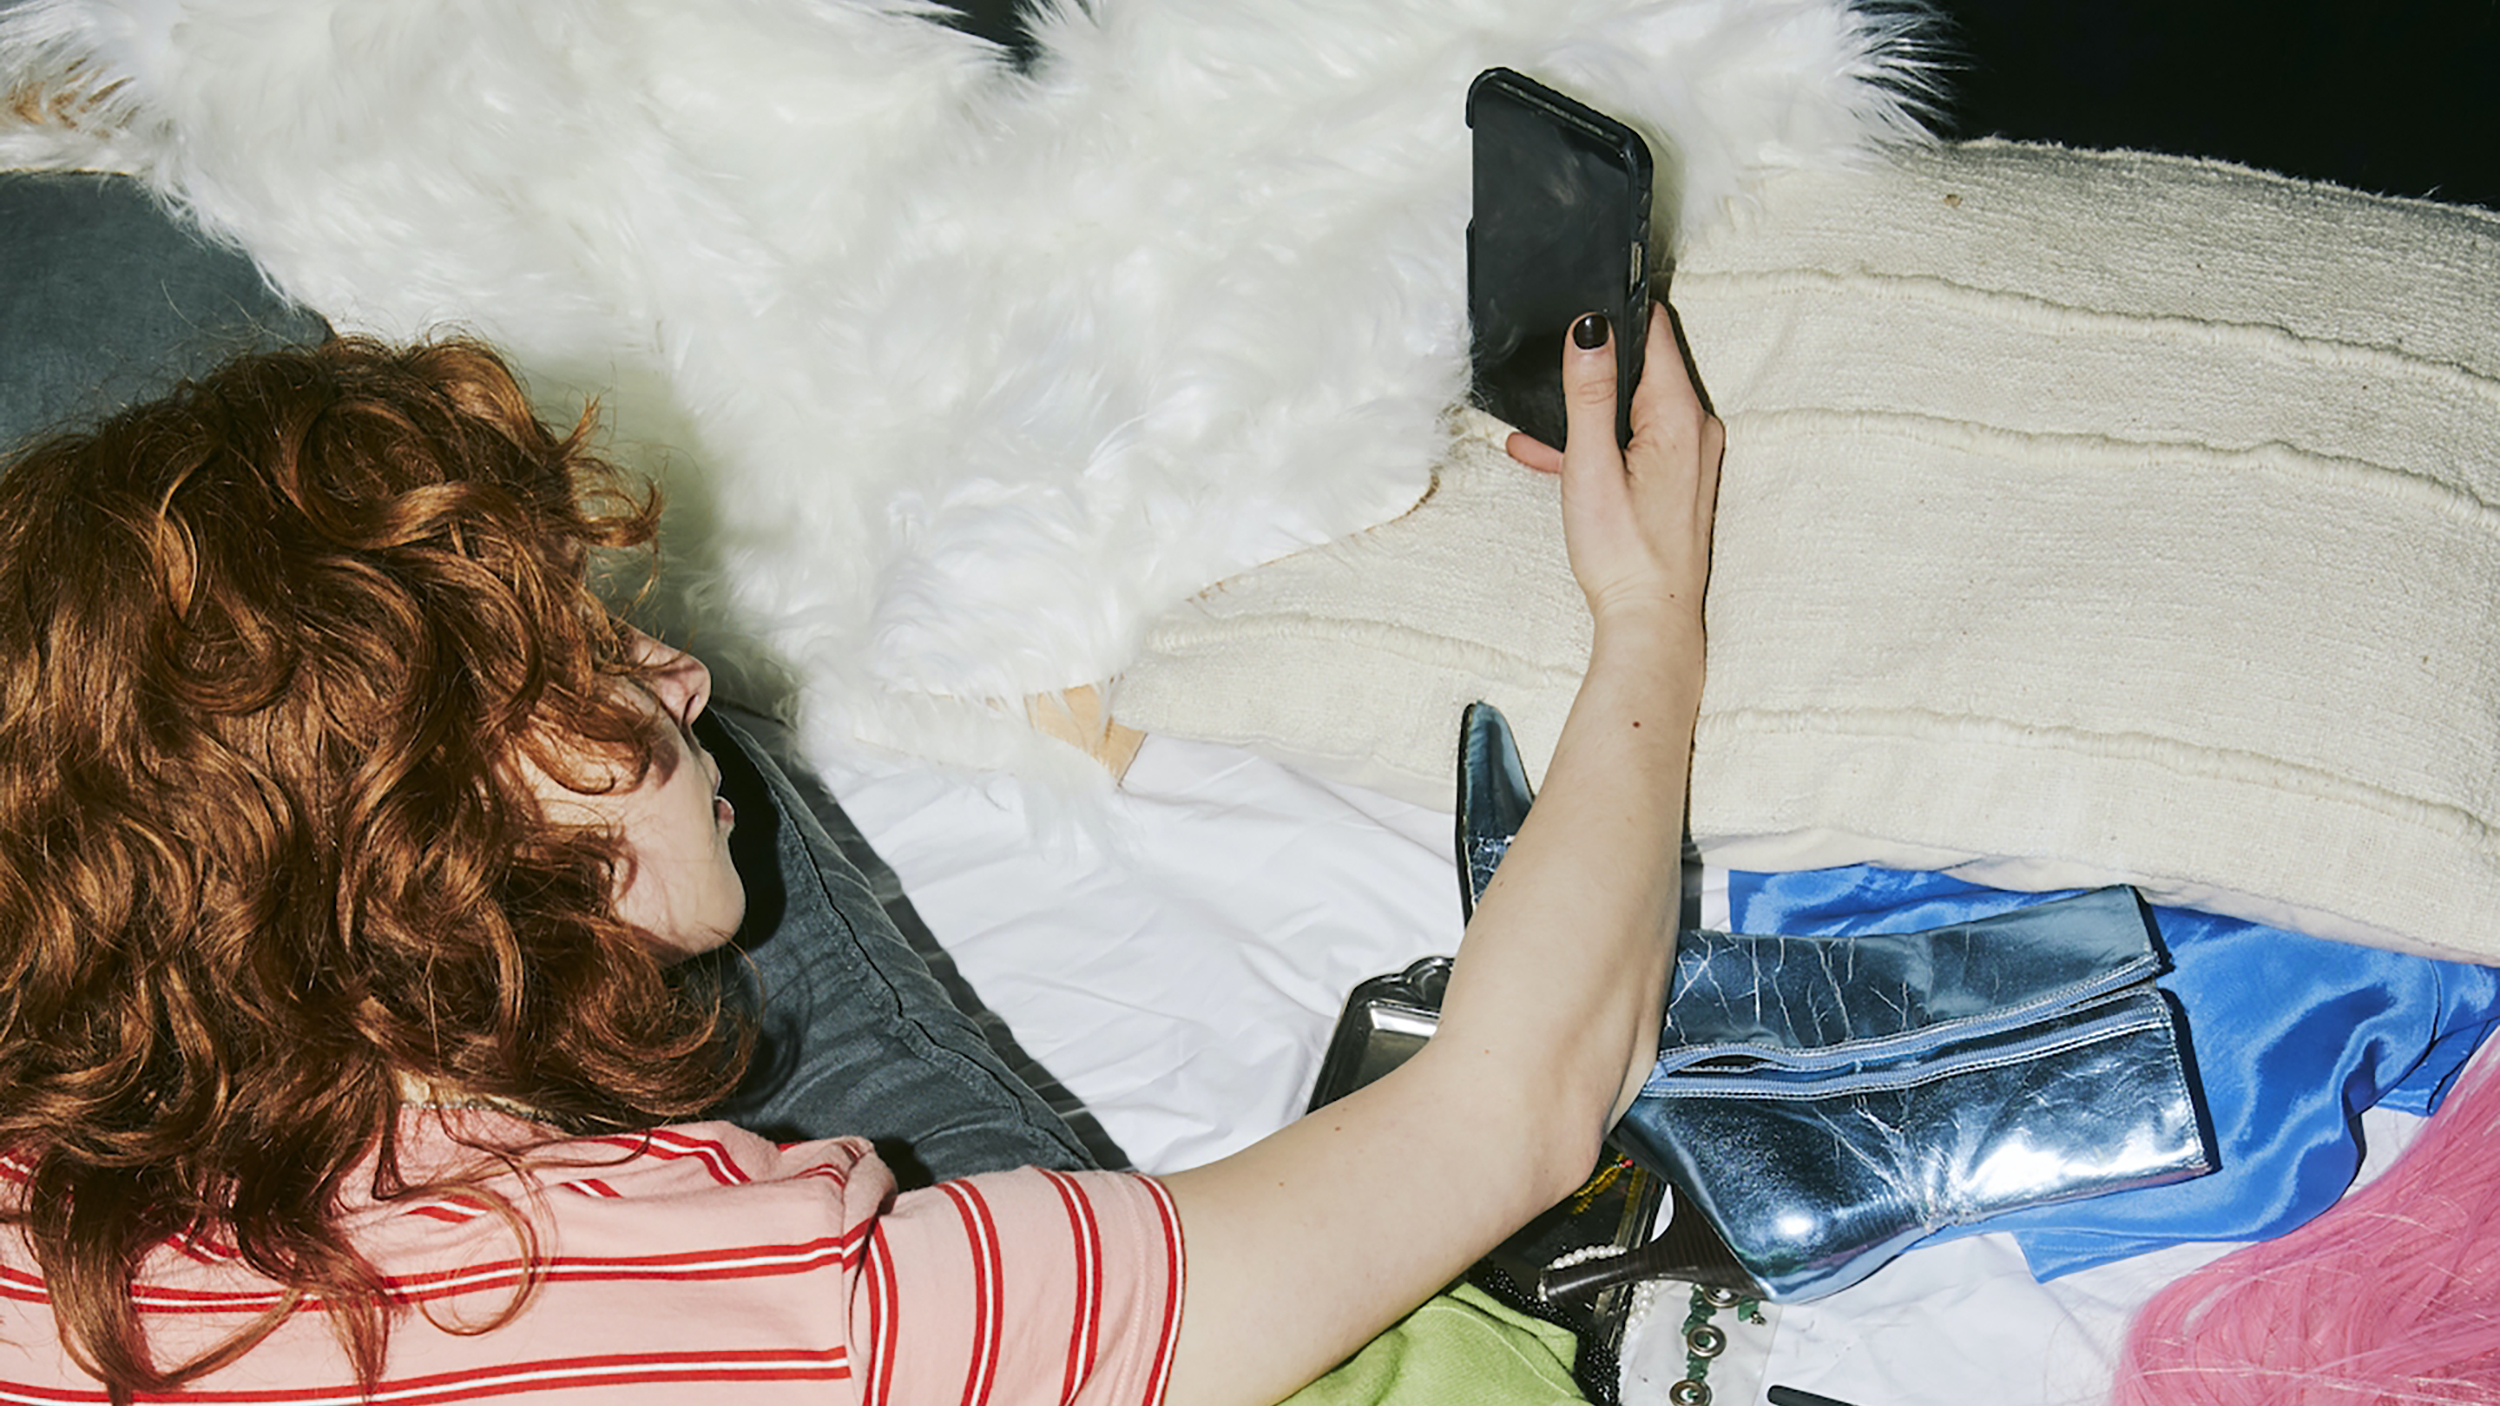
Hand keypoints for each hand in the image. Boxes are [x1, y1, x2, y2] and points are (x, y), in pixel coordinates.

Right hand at [1505, 305, 1721, 630]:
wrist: (1649, 620)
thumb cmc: (1623, 553)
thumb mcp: (1591, 464)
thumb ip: (1589, 392)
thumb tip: (1588, 330)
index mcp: (1679, 415)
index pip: (1655, 332)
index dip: (1616, 316)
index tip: (1581, 312)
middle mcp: (1695, 428)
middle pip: (1644, 367)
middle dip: (1594, 371)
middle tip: (1549, 379)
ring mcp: (1690, 454)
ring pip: (1635, 408)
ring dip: (1589, 415)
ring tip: (1538, 436)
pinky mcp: (1678, 479)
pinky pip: (1636, 441)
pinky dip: (1600, 445)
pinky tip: (1557, 462)